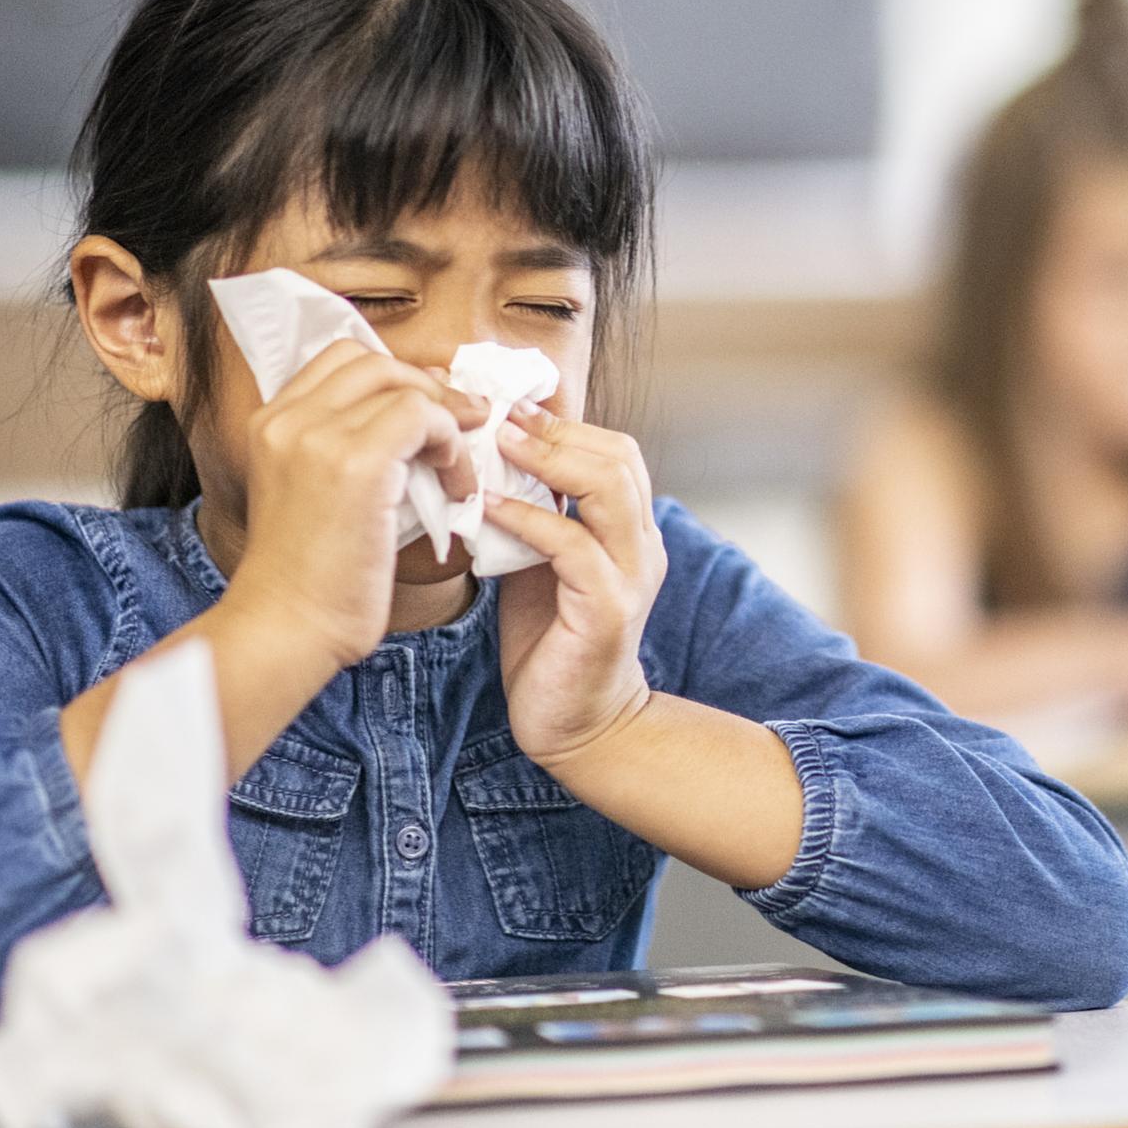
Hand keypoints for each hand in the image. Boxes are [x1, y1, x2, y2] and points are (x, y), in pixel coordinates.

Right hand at [226, 340, 487, 668]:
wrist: (288, 627)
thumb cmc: (312, 579)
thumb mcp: (317, 496)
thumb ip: (350, 451)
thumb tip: (424, 414)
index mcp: (272, 423)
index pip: (341, 360)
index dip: (395, 378)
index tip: (428, 414)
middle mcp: (287, 419)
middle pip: (372, 361)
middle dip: (426, 389)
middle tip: (460, 429)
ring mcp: (317, 436)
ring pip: (402, 384)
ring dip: (446, 419)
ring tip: (457, 467)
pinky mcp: (356, 462)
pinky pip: (423, 416)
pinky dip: (452, 444)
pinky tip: (456, 485)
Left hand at [482, 407, 666, 771]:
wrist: (575, 723)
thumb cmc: (550, 641)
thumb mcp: (538, 560)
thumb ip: (530, 512)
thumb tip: (486, 458)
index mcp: (629, 528)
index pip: (614, 449)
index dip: (563, 422)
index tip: (506, 405)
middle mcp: (642, 544)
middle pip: (618, 455)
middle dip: (554, 429)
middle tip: (496, 415)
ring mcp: (631, 576)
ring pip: (609, 487)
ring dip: (547, 459)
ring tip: (495, 444)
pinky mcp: (608, 610)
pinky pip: (573, 546)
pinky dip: (529, 518)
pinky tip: (487, 508)